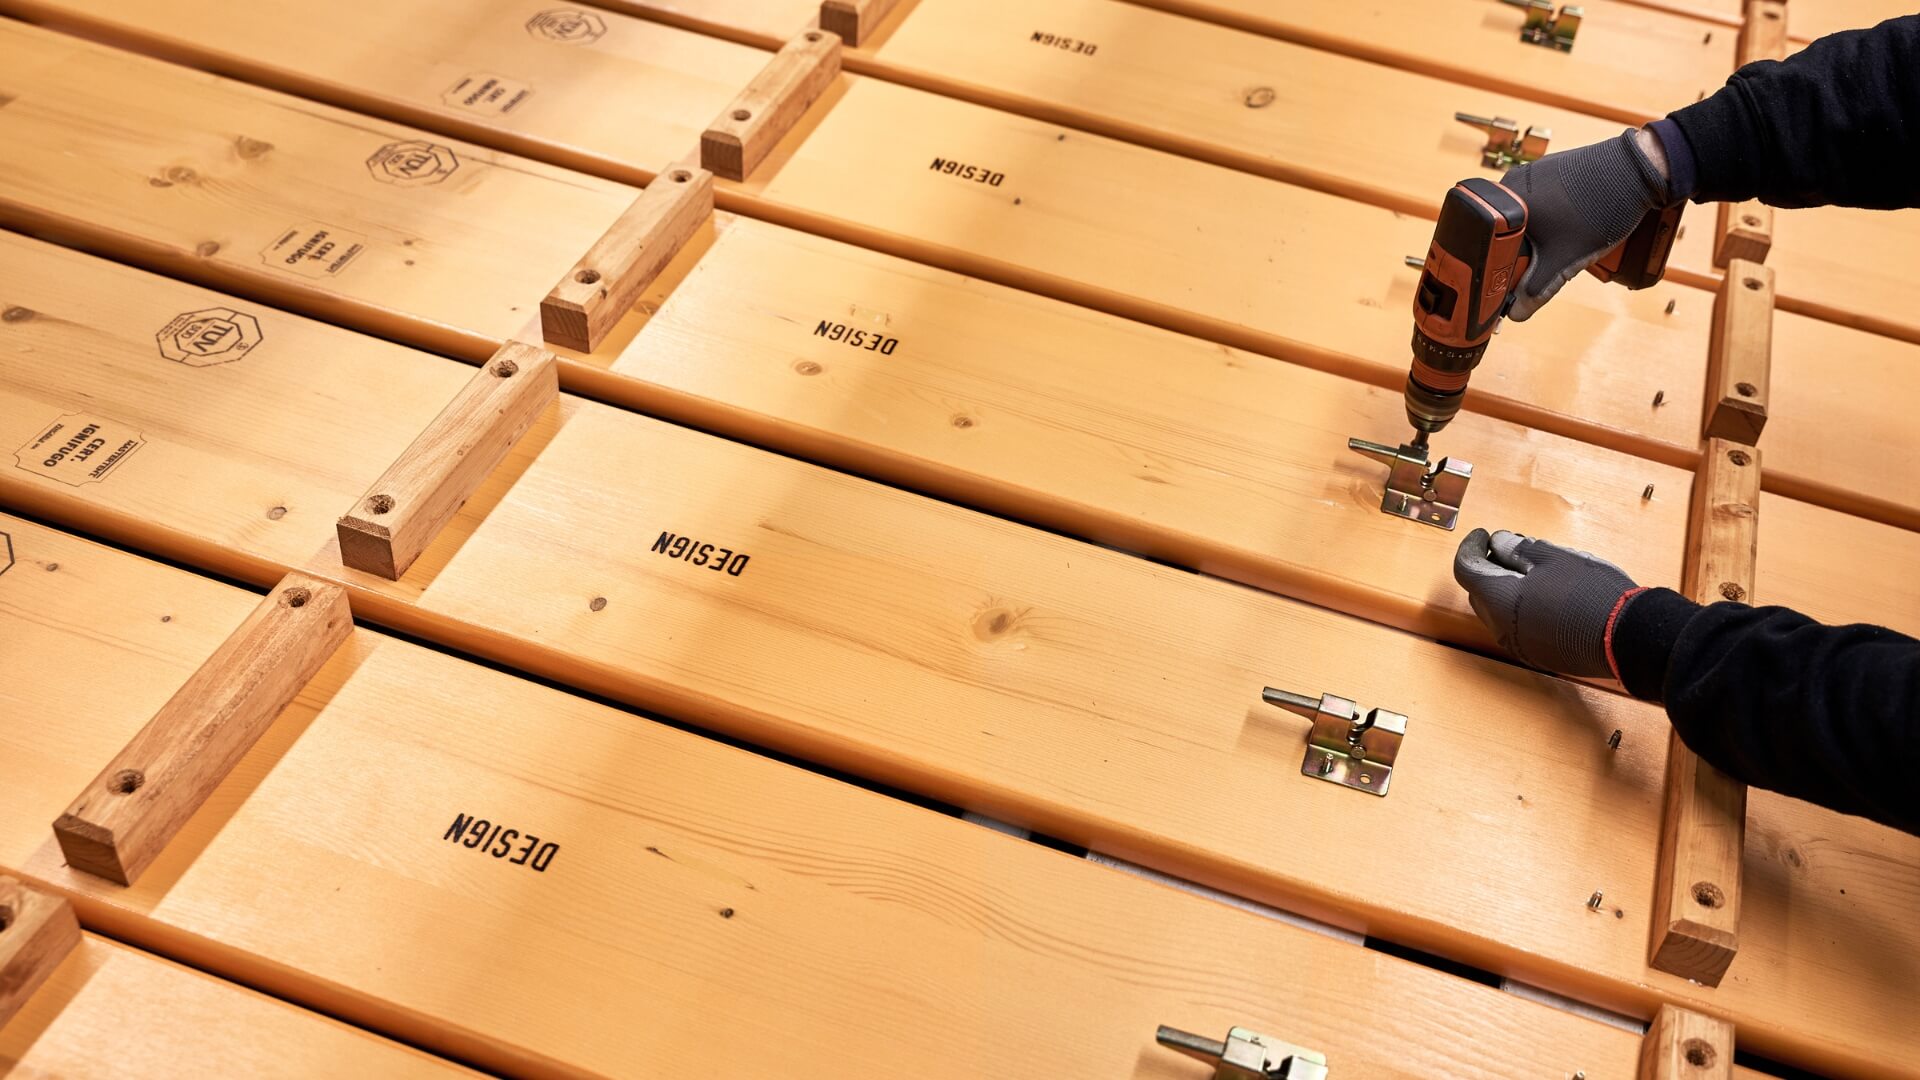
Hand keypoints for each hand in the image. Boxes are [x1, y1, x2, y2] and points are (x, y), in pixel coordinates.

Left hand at [1453, 528, 1639, 677]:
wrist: (1628, 637)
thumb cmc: (1591, 592)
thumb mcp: (1553, 558)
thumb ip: (1518, 549)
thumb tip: (1499, 543)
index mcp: (1499, 599)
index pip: (1466, 570)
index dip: (1470, 547)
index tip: (1482, 535)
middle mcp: (1501, 628)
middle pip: (1479, 592)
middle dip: (1487, 568)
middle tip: (1508, 549)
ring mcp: (1521, 646)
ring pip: (1497, 612)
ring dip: (1504, 589)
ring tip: (1531, 571)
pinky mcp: (1540, 656)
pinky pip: (1517, 628)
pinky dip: (1520, 609)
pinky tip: (1544, 596)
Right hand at [1502, 128, 1675, 321]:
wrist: (1639, 169)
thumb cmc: (1600, 208)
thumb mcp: (1565, 259)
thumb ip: (1537, 289)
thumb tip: (1517, 312)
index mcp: (1503, 201)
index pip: (1491, 247)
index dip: (1504, 270)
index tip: (1517, 283)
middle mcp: (1512, 183)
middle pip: (1509, 234)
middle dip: (1527, 255)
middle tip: (1550, 263)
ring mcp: (1534, 174)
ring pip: (1529, 220)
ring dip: (1543, 239)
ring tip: (1568, 243)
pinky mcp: (1554, 170)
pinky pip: (1544, 204)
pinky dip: (1554, 220)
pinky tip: (1575, 226)